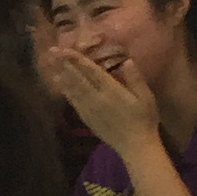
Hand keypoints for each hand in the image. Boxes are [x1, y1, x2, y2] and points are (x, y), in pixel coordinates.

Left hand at [42, 43, 161, 157]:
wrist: (134, 145)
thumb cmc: (144, 119)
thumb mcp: (146, 97)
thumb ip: (136, 79)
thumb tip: (127, 61)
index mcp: (111, 91)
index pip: (91, 72)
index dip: (77, 60)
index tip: (65, 50)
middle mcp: (96, 99)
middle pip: (77, 78)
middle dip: (64, 64)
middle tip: (52, 52)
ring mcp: (88, 109)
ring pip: (71, 89)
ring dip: (61, 75)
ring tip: (50, 64)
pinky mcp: (86, 118)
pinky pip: (73, 101)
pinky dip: (65, 90)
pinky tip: (60, 84)